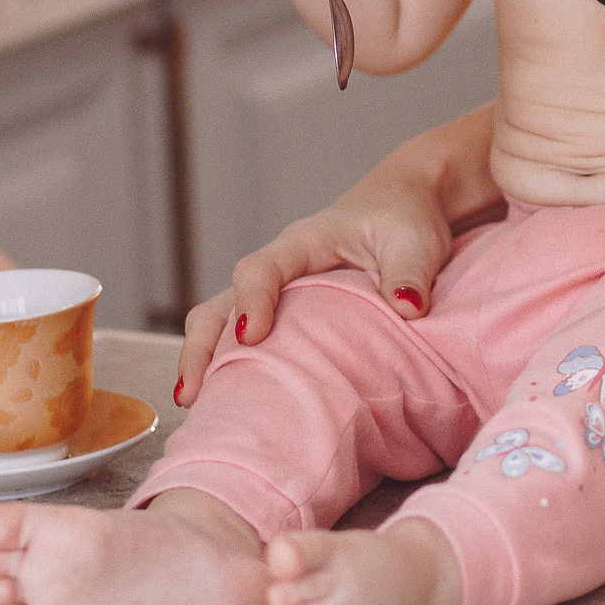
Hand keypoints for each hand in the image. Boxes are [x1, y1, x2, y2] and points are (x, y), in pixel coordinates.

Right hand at [174, 177, 454, 405]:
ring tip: (193, 403)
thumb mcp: (413, 239)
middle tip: (191, 391)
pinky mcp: (288, 310)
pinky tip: (228, 398)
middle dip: (201, 344)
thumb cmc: (405, 215)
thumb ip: (408, 271)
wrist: (407, 201)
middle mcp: (282, 264)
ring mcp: (281, 289)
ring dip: (205, 358)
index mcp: (306, 240)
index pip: (263, 268)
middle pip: (223, 299)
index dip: (253, 301)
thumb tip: (406, 307)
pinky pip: (247, 334)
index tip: (249, 337)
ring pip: (224, 318)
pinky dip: (231, 363)